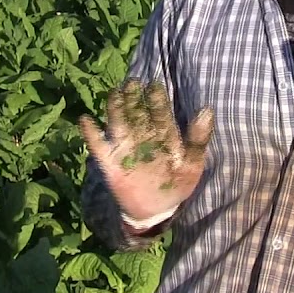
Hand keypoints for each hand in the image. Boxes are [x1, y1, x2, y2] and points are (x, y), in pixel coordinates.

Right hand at [78, 78, 213, 221]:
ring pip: (118, 123)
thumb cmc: (177, 184)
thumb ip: (198, 139)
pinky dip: (91, 134)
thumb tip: (207, 109)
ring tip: (114, 93)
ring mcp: (125, 147)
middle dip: (134, 98)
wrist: (156, 210)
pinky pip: (98, 145)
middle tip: (132, 82)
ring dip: (115, 108)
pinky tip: (86, 120)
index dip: (158, 100)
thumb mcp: (192, 163)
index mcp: (164, 135)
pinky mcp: (110, 162)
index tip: (155, 86)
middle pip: (137, 113)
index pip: (161, 114)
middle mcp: (143, 136)